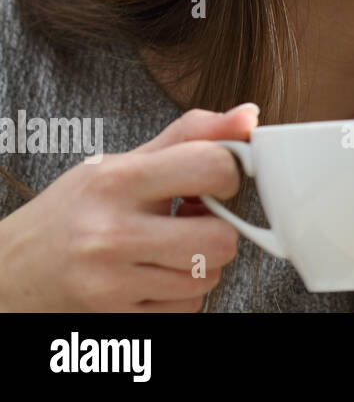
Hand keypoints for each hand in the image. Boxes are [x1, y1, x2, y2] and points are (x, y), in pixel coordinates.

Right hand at [0, 105, 258, 310]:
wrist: (10, 270)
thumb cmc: (73, 210)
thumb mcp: (121, 162)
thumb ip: (190, 136)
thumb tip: (249, 117)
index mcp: (118, 181)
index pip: (212, 166)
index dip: (228, 173)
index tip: (213, 180)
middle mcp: (111, 233)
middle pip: (221, 239)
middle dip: (218, 230)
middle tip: (192, 220)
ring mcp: (111, 282)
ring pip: (208, 277)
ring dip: (201, 263)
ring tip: (168, 247)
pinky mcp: (114, 316)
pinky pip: (188, 307)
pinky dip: (182, 293)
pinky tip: (155, 273)